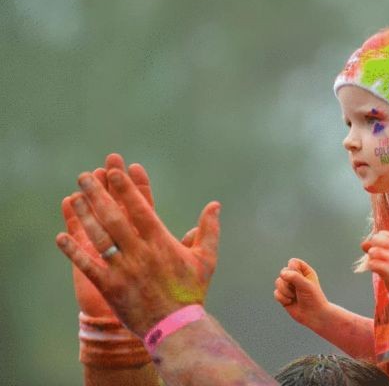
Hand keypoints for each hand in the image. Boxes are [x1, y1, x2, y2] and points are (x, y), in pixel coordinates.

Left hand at [56, 166, 220, 337]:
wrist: (176, 328)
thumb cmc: (191, 292)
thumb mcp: (206, 259)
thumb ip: (209, 230)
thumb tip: (215, 205)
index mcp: (162, 242)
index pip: (140, 209)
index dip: (126, 189)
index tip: (114, 172)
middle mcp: (140, 252)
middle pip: (115, 217)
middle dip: (98, 194)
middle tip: (85, 176)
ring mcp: (124, 269)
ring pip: (100, 237)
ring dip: (85, 216)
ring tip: (74, 197)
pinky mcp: (110, 287)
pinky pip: (88, 265)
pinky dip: (74, 251)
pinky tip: (61, 237)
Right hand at [273, 258, 328, 327]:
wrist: (314, 315)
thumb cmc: (313, 298)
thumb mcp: (306, 285)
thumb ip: (295, 277)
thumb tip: (282, 274)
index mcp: (304, 271)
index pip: (292, 262)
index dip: (293, 269)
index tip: (299, 278)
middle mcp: (296, 277)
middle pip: (283, 272)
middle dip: (288, 283)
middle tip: (297, 290)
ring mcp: (289, 287)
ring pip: (278, 282)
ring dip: (285, 291)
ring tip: (293, 297)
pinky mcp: (284, 296)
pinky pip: (276, 293)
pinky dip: (282, 298)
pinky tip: (290, 302)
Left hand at [361, 230, 388, 299]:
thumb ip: (378, 248)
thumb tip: (363, 244)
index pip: (381, 234)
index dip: (377, 242)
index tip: (382, 252)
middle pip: (375, 239)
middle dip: (372, 248)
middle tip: (378, 259)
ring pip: (372, 251)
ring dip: (371, 259)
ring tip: (378, 265)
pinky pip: (371, 263)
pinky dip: (371, 267)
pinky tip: (379, 272)